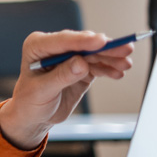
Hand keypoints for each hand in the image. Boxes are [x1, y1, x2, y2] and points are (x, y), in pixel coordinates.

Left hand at [0, 30, 134, 149]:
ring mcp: (69, 57)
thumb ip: (61, 76)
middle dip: (104, 47)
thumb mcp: (42, 91)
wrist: (33, 116)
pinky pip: (97, 65)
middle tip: (125, 49)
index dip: (83, 40)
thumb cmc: (30, 101)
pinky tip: (118, 73)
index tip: (101, 41)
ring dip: (111, 58)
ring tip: (126, 64)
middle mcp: (54, 47)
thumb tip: (81, 63)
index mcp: (37, 46)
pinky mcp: (81, 68)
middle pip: (83, 44)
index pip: (63, 40)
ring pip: (93, 53)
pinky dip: (108, 68)